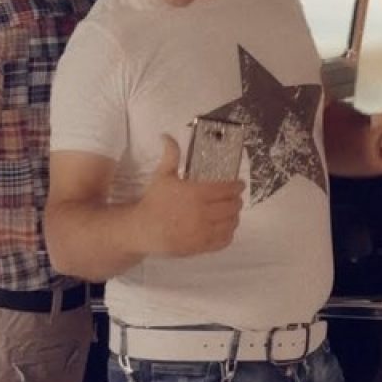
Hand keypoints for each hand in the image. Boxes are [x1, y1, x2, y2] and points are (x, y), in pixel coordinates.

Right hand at [134, 135, 244, 257]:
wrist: (142, 229)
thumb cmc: (154, 201)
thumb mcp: (162, 175)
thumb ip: (170, 155)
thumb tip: (167, 135)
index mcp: (197, 193)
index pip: (227, 189)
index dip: (237, 186)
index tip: (239, 185)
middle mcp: (203, 212)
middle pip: (232, 206)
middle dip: (237, 200)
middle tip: (235, 198)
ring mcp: (203, 231)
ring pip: (231, 223)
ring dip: (235, 216)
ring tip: (232, 212)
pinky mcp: (201, 246)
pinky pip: (224, 240)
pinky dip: (229, 233)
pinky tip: (225, 228)